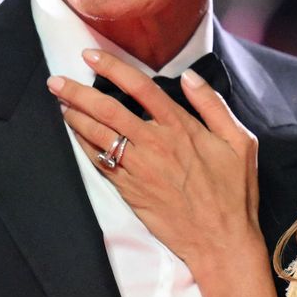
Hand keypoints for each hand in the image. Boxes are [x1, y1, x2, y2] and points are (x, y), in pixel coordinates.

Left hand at [46, 51, 261, 273]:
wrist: (220, 240)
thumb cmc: (234, 193)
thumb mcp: (240, 142)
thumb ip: (213, 106)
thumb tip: (189, 77)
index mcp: (181, 128)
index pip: (140, 88)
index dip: (112, 68)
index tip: (90, 55)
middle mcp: (155, 144)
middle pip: (108, 109)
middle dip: (77, 92)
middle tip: (55, 81)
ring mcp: (139, 168)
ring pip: (97, 135)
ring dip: (75, 117)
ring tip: (61, 104)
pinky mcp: (129, 190)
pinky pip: (99, 162)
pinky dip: (84, 145)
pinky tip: (75, 135)